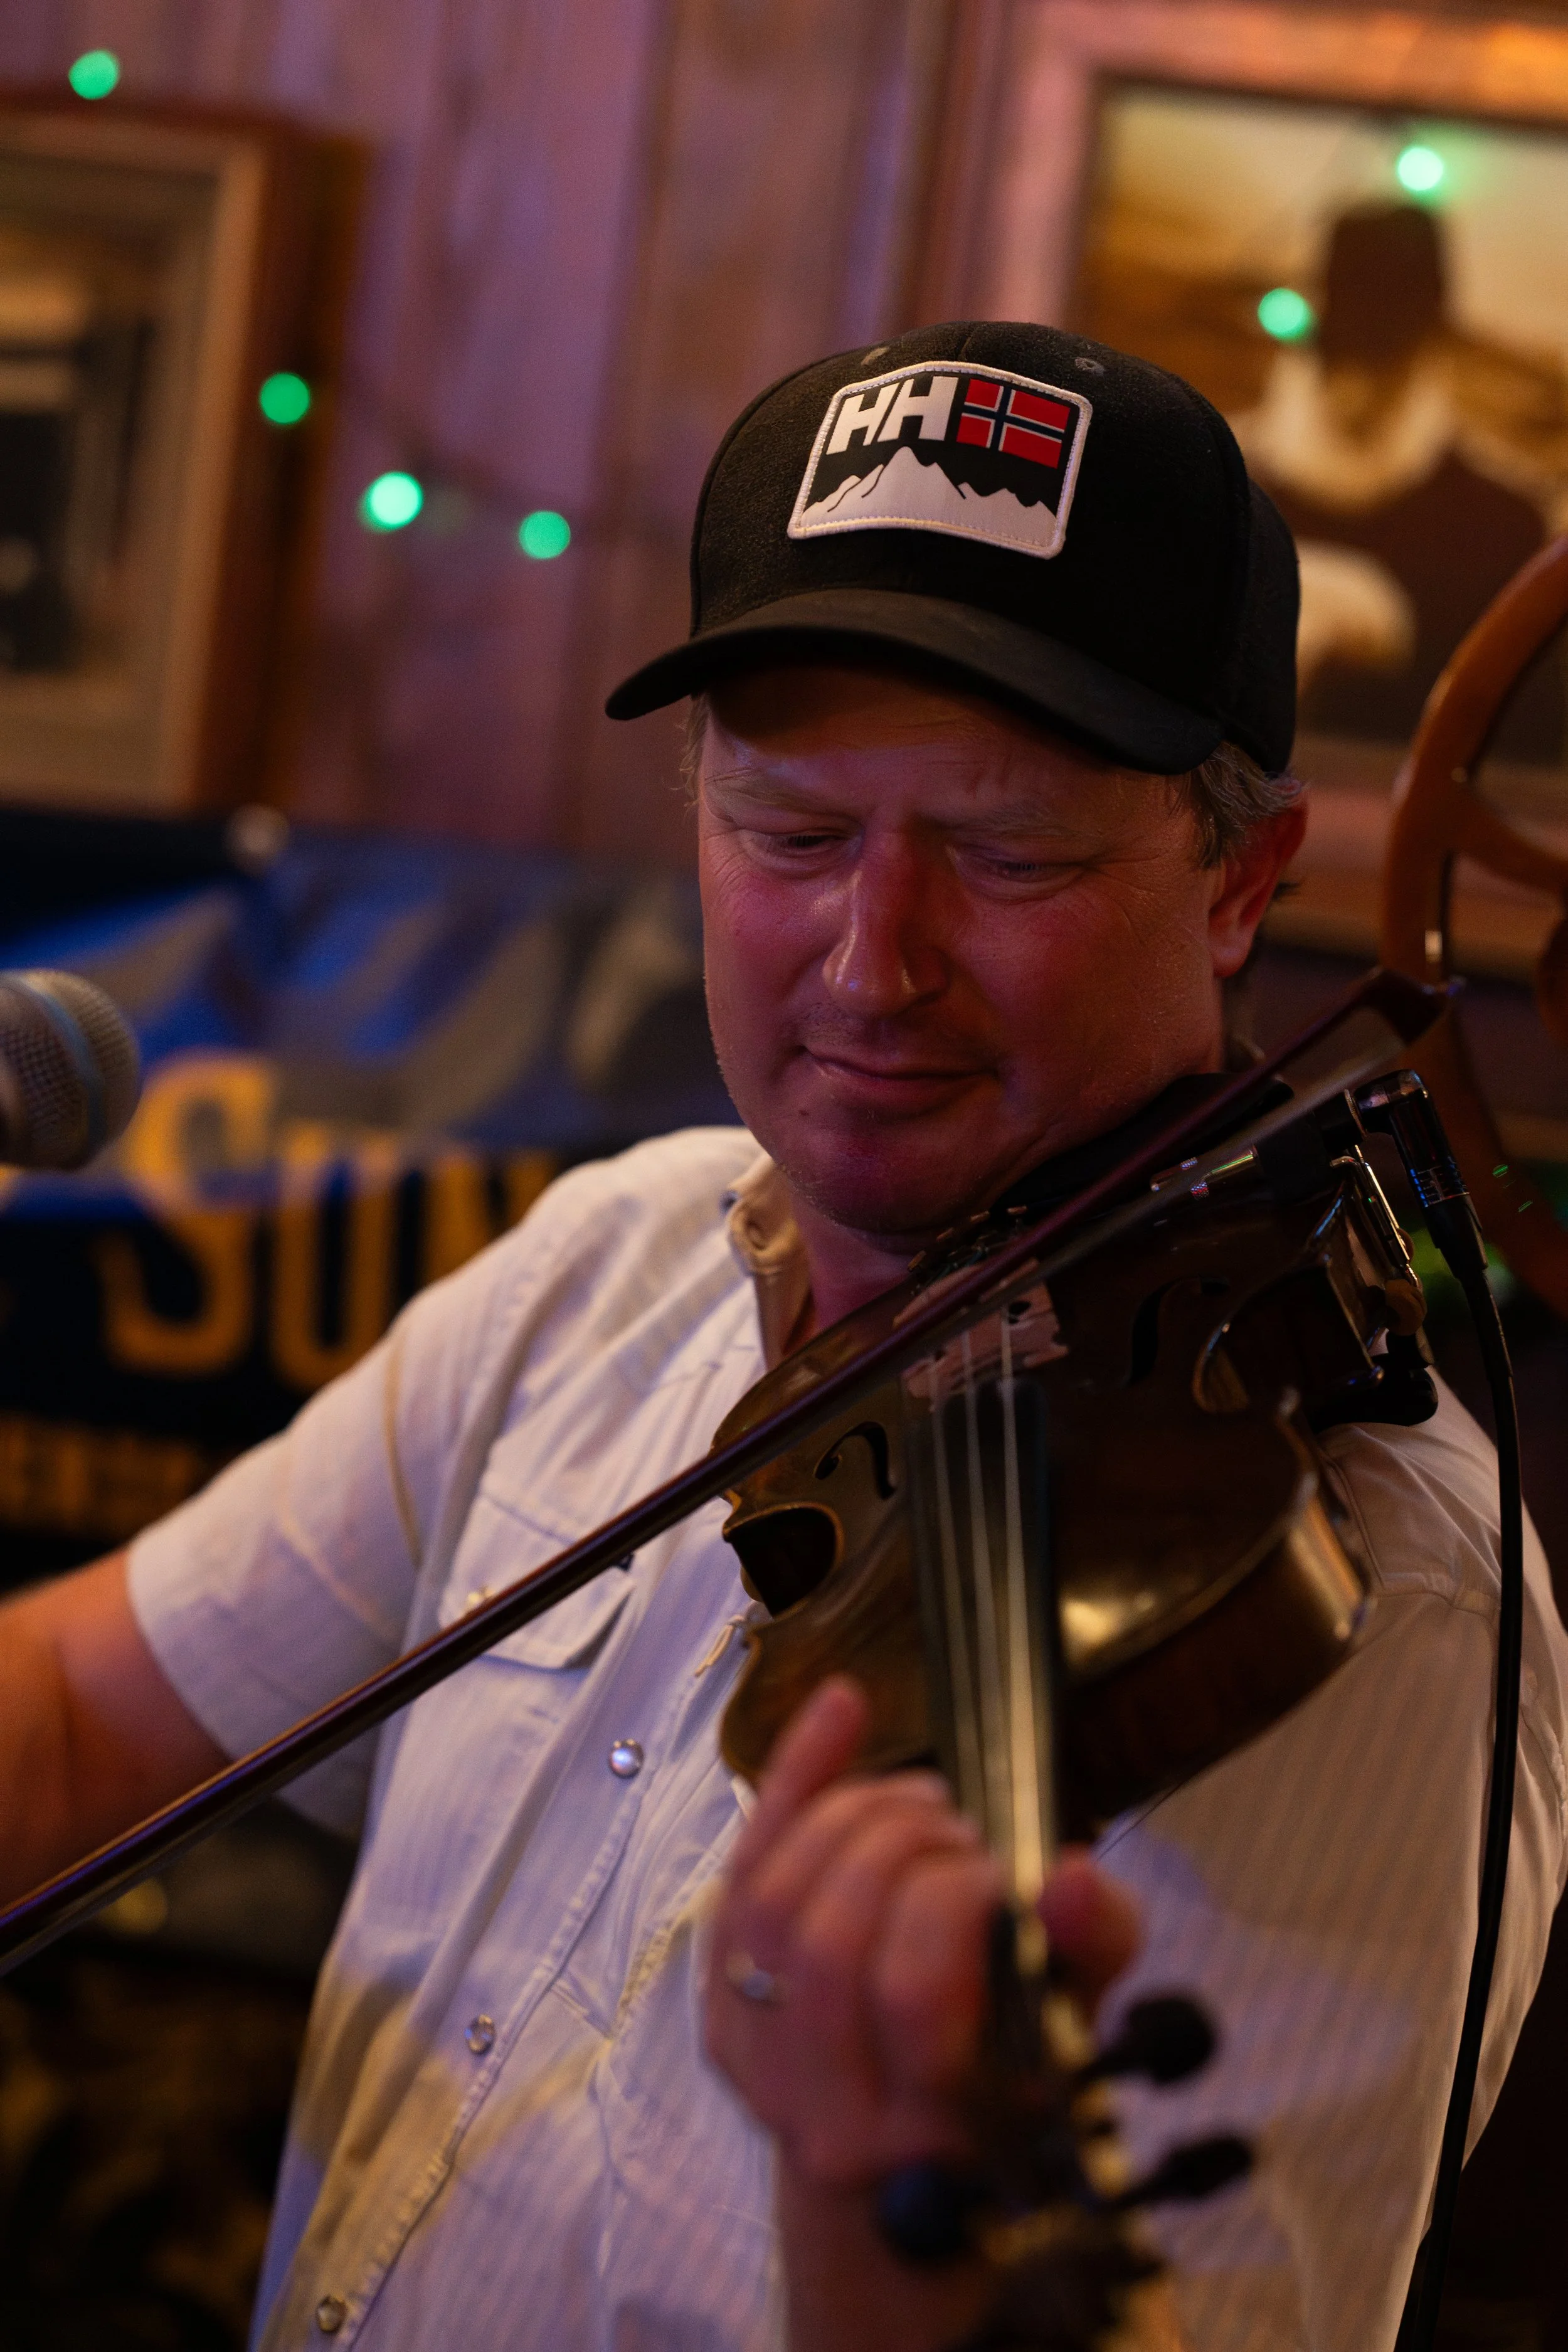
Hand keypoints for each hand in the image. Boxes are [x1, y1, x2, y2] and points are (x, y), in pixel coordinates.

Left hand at [705, 1675, 1139, 2188]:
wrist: (912, 2169)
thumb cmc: (1014, 2079)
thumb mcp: (1080, 2023)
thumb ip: (1093, 1949)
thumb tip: (1069, 1877)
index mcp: (935, 2130)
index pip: (912, 1989)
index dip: (953, 1899)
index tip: (1000, 1872)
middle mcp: (832, 2115)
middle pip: (828, 1937)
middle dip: (897, 1845)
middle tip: (957, 1826)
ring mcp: (760, 2072)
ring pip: (769, 1901)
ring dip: (846, 1815)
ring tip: (916, 1801)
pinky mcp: (720, 2021)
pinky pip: (737, 1879)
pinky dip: (788, 1786)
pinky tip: (843, 1715)